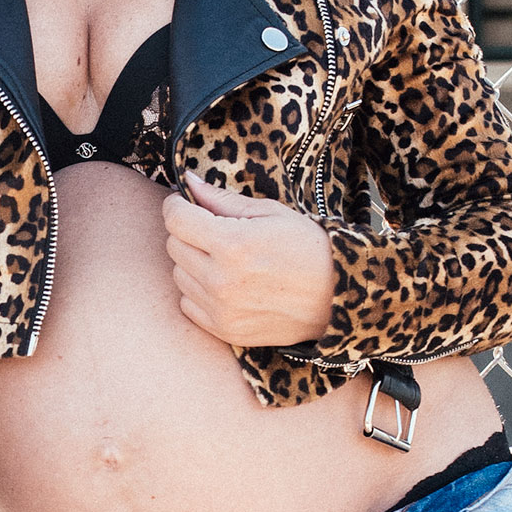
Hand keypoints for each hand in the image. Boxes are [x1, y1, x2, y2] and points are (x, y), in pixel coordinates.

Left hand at [164, 174, 338, 348]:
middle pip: (174, 245)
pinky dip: (198, 291)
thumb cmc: (309, 248)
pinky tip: (224, 283)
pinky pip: (188, 304)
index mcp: (233, 244)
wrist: (338, 298)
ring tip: (224, 259)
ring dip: (192, 262)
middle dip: (187, 231)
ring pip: (178, 275)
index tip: (184, 202)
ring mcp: (220, 308)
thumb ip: (223, 200)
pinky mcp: (224, 330)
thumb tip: (188, 182)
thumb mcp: (271, 213)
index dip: (176, 205)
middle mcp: (221, 279)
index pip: (176, 219)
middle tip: (212, 230)